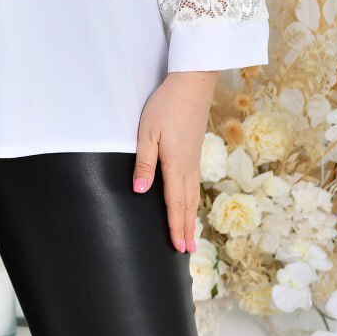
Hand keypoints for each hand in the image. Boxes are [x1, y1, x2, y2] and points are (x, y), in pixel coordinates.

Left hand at [132, 70, 217, 254]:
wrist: (192, 83)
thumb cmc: (166, 106)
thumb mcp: (148, 133)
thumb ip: (144, 163)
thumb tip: (141, 192)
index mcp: (176, 165)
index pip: (176, 204)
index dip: (176, 227)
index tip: (178, 248)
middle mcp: (189, 166)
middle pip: (188, 204)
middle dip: (187, 229)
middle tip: (188, 252)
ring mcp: (194, 158)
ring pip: (194, 194)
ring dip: (192, 216)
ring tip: (192, 234)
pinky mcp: (195, 149)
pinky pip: (195, 183)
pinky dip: (193, 199)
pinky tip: (191, 200)